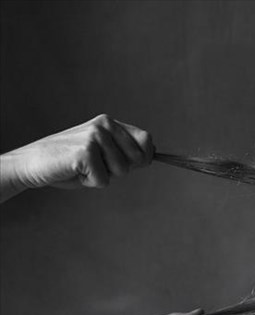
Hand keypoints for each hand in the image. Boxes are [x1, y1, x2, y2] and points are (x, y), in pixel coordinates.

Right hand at [0, 115, 153, 201]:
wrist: (33, 163)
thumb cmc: (70, 162)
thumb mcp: (102, 153)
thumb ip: (125, 151)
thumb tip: (152, 153)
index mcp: (110, 123)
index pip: (146, 140)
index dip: (141, 158)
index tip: (122, 162)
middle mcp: (104, 125)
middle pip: (138, 159)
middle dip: (120, 170)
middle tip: (95, 165)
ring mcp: (95, 136)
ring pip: (122, 171)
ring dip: (103, 176)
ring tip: (83, 167)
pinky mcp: (85, 152)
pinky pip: (104, 181)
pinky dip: (90, 182)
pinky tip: (75, 171)